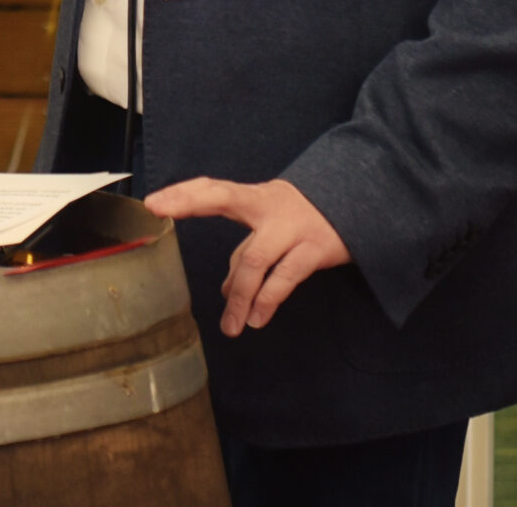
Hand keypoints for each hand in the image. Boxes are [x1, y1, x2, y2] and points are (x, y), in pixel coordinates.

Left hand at [145, 176, 349, 336]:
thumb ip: (248, 252)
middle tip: (159, 211)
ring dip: (239, 295)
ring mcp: (293, 226)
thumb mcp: (275, 227)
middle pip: (224, 197)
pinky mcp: (315, 249)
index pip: (214, 189)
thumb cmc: (308, 220)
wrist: (364, 208)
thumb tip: (226, 290)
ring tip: (231, 326)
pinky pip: (285, 277)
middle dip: (189, 201)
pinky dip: (268, 299)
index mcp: (257, 198)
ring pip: (255, 257)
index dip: (183, 193)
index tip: (152, 202)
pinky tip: (258, 318)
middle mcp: (270, 205)